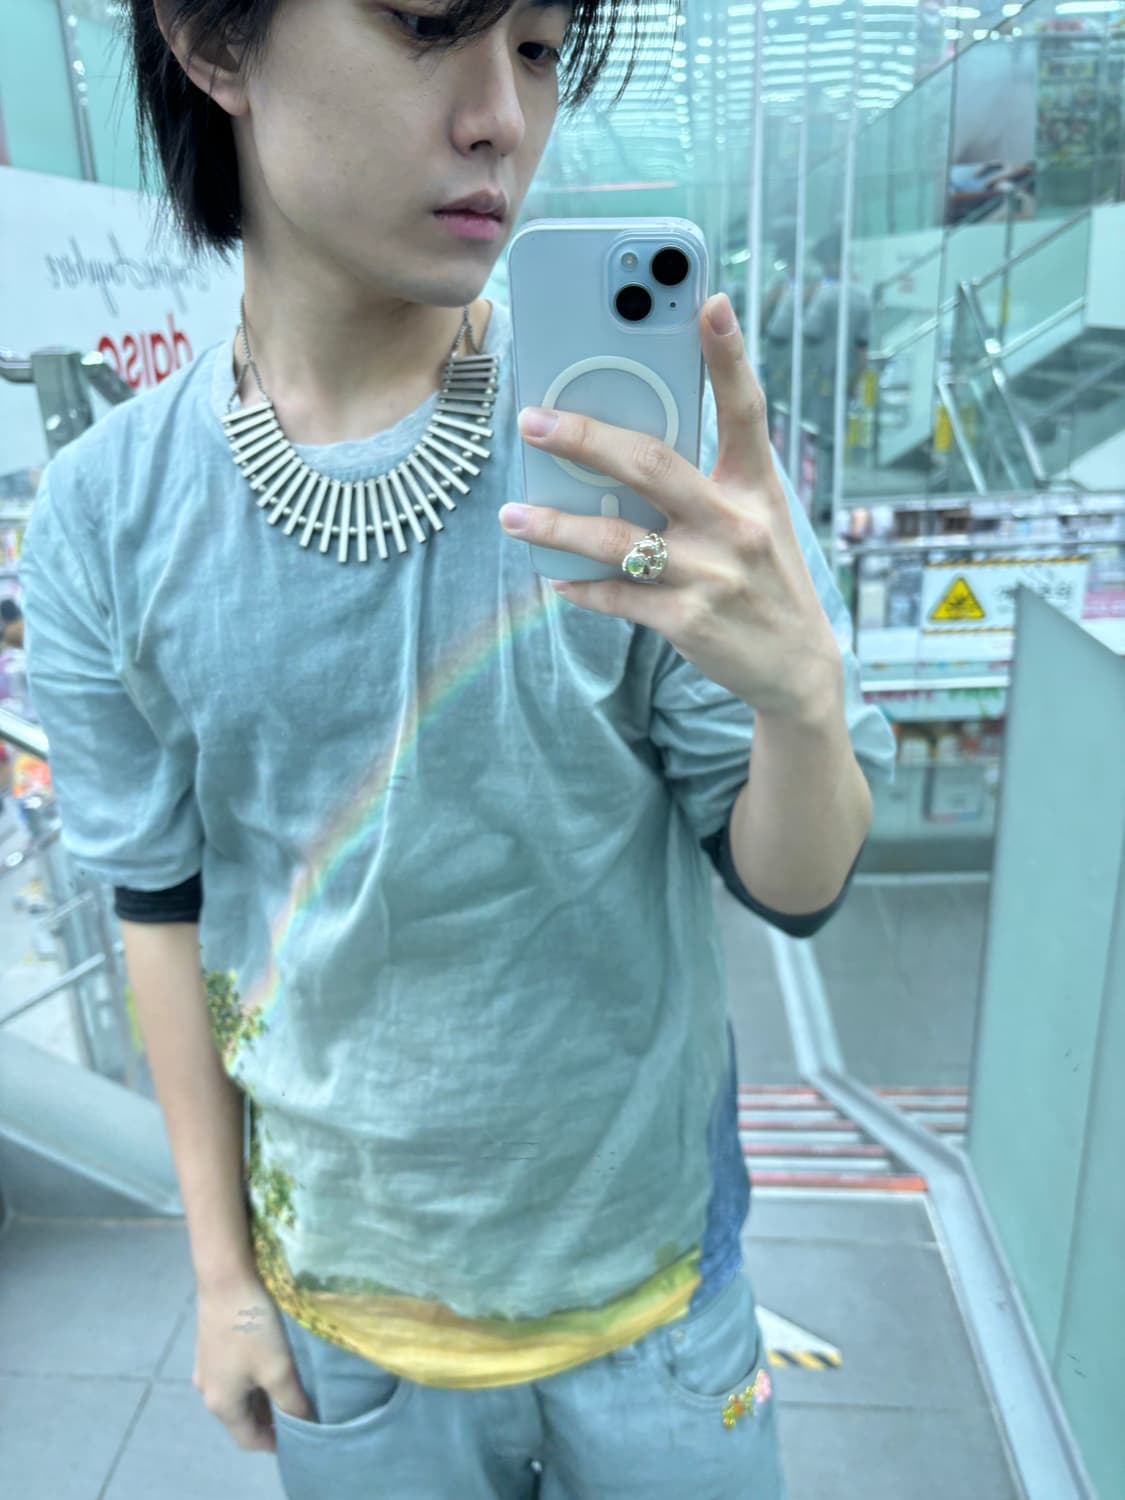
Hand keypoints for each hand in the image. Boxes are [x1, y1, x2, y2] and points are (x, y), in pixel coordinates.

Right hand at [193, 1270, 313, 1451]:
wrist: (226, 1277)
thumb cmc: (253, 1327)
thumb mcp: (278, 1368)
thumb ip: (293, 1401)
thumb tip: (307, 1424)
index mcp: (221, 1404)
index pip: (249, 1439)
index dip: (275, 1443)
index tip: (302, 1437)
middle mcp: (208, 1391)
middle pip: (242, 1417)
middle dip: (271, 1418)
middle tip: (302, 1410)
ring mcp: (206, 1367)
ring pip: (239, 1394)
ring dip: (263, 1396)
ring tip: (292, 1387)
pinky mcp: (210, 1346)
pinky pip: (234, 1374)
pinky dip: (254, 1378)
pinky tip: (273, 1362)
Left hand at [499, 293, 841, 723]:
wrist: (797, 665)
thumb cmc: (763, 576)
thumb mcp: (755, 517)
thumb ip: (705, 480)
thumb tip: (623, 447)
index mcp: (755, 486)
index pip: (745, 410)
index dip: (728, 356)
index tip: (710, 302)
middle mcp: (736, 524)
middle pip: (653, 466)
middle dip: (587, 440)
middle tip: (534, 421)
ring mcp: (712, 574)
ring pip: (617, 540)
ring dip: (557, 526)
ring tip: (513, 515)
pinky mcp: (688, 620)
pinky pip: (618, 596)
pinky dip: (581, 586)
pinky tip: (555, 578)